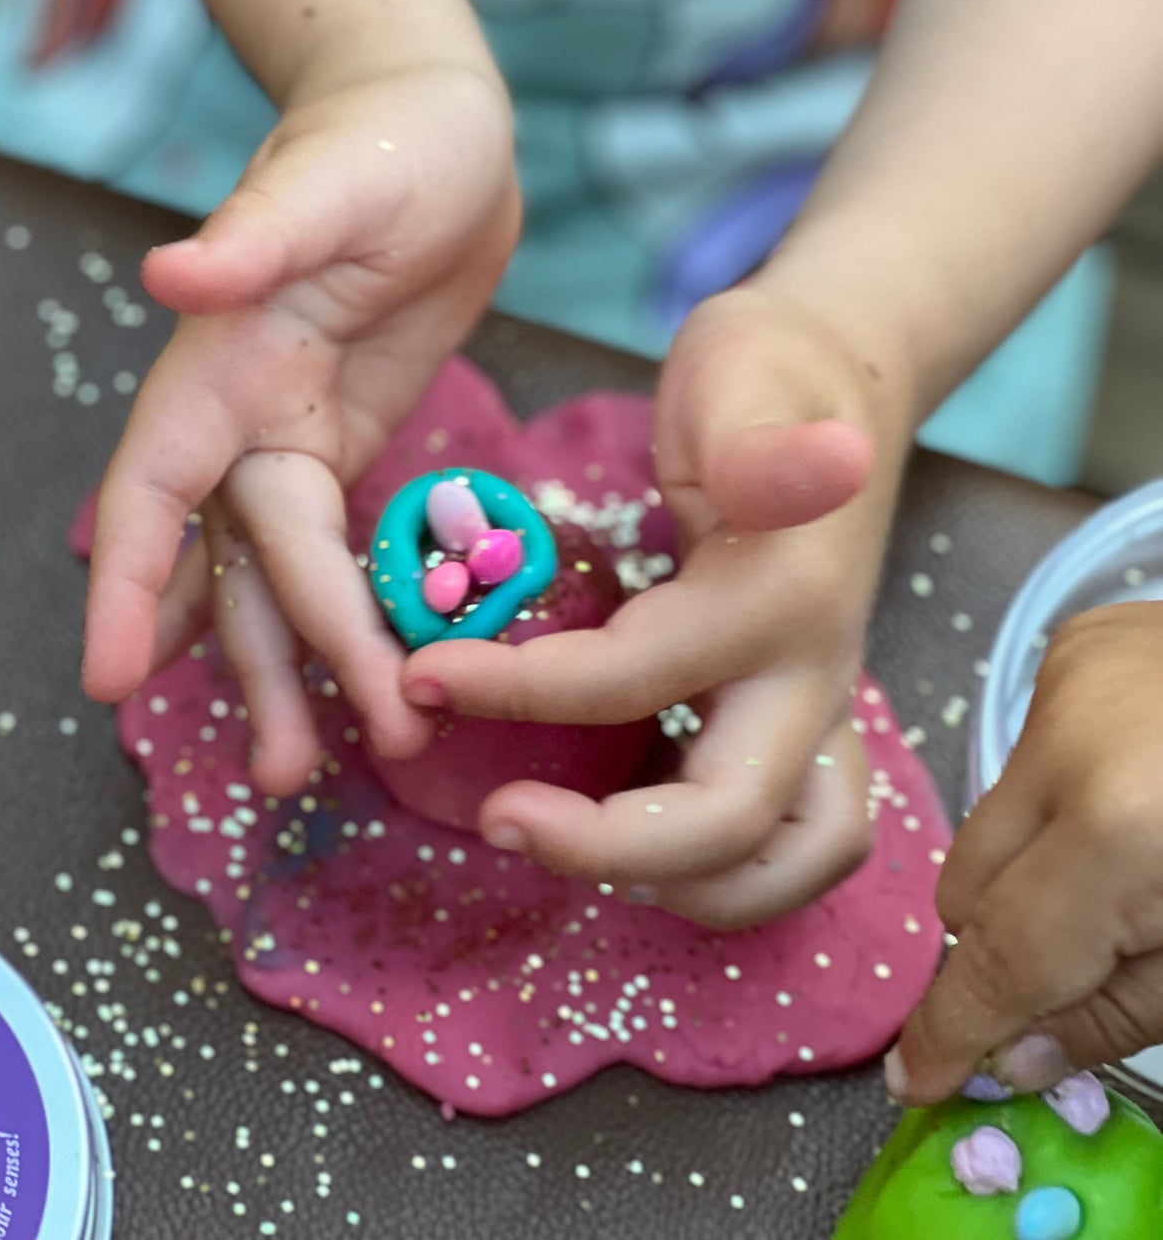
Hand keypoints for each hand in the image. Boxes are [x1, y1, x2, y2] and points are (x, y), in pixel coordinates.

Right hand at [84, 58, 519, 797]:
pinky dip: (341, 612)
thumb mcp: (329, 184)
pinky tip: (355, 675)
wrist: (439, 127)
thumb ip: (253, 240)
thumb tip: (170, 277)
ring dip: (292, 665)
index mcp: (222, 359)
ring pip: (277, 571)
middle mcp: (244, 409)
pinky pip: (337, 546)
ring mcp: (298, 430)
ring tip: (308, 767)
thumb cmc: (381, 139)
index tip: (110, 677)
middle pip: (235, 560)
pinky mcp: (352, 437)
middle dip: (256, 663)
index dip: (129, 580)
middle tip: (286, 773)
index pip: (156, 487)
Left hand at [403, 282, 908, 928]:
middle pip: (729, 818)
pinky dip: (722, 870)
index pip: (636, 677)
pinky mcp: (808, 722)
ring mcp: (821, 706)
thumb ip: (760, 439)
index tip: (418, 676)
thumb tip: (823, 471)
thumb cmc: (765, 370)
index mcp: (779, 597)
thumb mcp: (745, 369)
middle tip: (493, 819)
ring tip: (563, 846)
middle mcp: (813, 673)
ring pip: (789, 857)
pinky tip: (629, 841)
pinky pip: (792, 837)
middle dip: (606, 846)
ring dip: (683, 887)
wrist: (839, 385)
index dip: (517, 690)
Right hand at [889, 600, 1162, 1103]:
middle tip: (1078, 967)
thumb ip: (1115, 1017)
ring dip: (1041, 859)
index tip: (920, 1080)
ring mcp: (1063, 682)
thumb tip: (1015, 1058)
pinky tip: (1138, 786)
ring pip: (991, 815)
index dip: (956, 1027)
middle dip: (1008, 941)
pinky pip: (1027, 749)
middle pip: (967, 884)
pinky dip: (1067, 786)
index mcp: (1118, 835)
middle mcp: (1066, 745)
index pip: (998, 954)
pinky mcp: (1073, 645)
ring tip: (1137, 856)